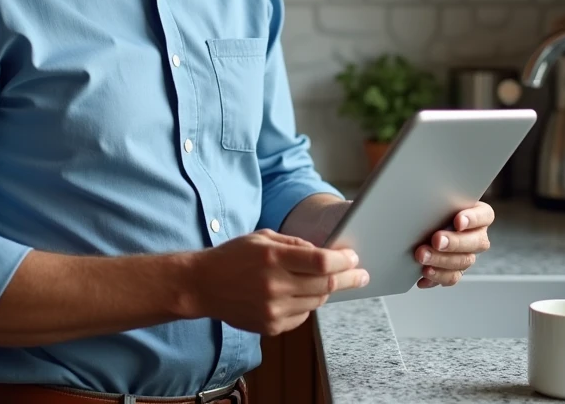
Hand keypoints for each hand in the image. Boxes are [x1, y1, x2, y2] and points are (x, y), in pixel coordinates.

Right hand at [190, 229, 369, 335]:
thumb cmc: (233, 256)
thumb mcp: (263, 237)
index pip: (321, 262)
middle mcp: (275, 286)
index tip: (354, 258)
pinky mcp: (271, 326)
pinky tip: (297, 294)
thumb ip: (295, 244)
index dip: (343, 260)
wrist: (202, 285)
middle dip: (349, 278)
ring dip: (326, 291)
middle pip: (326, 285)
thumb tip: (325, 252)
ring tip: (325, 281)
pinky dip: (307, 304)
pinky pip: (302, 316)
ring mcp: (273, 310)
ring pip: (317, 302)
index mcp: (273, 258)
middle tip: (361, 274)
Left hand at [414, 201, 494, 287]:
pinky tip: (422, 275)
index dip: (473, 219)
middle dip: (455, 242)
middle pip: (476, 242)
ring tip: (422, 257)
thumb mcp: (438, 199)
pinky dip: (436, 277)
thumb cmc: (433, 206)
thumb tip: (424, 199)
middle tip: (436, 240)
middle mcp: (477, 236)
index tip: (458, 221)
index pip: (484, 215)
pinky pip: (451, 277)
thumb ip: (440, 199)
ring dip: (441, 261)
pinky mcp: (456, 270)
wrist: (422, 222)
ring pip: (463, 262)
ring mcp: (468, 254)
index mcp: (478, 214)